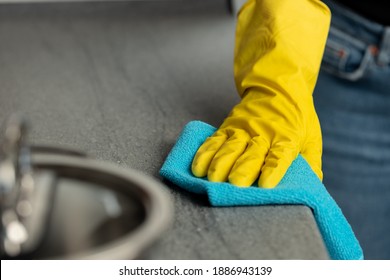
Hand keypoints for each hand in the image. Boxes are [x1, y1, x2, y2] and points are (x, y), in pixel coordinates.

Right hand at [192, 0, 329, 187]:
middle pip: (251, 153)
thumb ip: (310, 162)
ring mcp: (242, 129)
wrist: (278, 86)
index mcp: (286, 137)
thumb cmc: (297, 117)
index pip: (279, 155)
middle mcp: (263, 133)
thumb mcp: (311, 137)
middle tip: (235, 183)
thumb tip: (311, 187)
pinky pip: (214, 141)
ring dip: (220, 163)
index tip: (266, 184)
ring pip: (229, 147)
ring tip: (211, 179)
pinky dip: (205, 154)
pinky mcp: (227, 126)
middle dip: (243, 169)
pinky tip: (197, 168)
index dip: (273, 169)